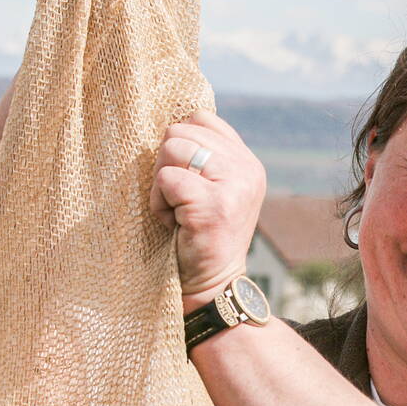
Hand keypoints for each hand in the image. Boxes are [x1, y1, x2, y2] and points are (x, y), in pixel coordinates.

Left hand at [150, 111, 266, 309]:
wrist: (211, 288)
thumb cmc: (199, 238)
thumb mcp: (212, 189)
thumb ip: (204, 156)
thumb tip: (169, 125)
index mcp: (247, 162)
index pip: (200, 118)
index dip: (179, 145)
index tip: (187, 181)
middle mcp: (247, 170)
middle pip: (179, 131)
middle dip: (166, 165)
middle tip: (179, 201)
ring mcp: (233, 186)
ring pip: (171, 149)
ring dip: (161, 183)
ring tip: (176, 211)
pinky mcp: (213, 205)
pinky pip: (166, 179)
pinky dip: (159, 203)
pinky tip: (174, 224)